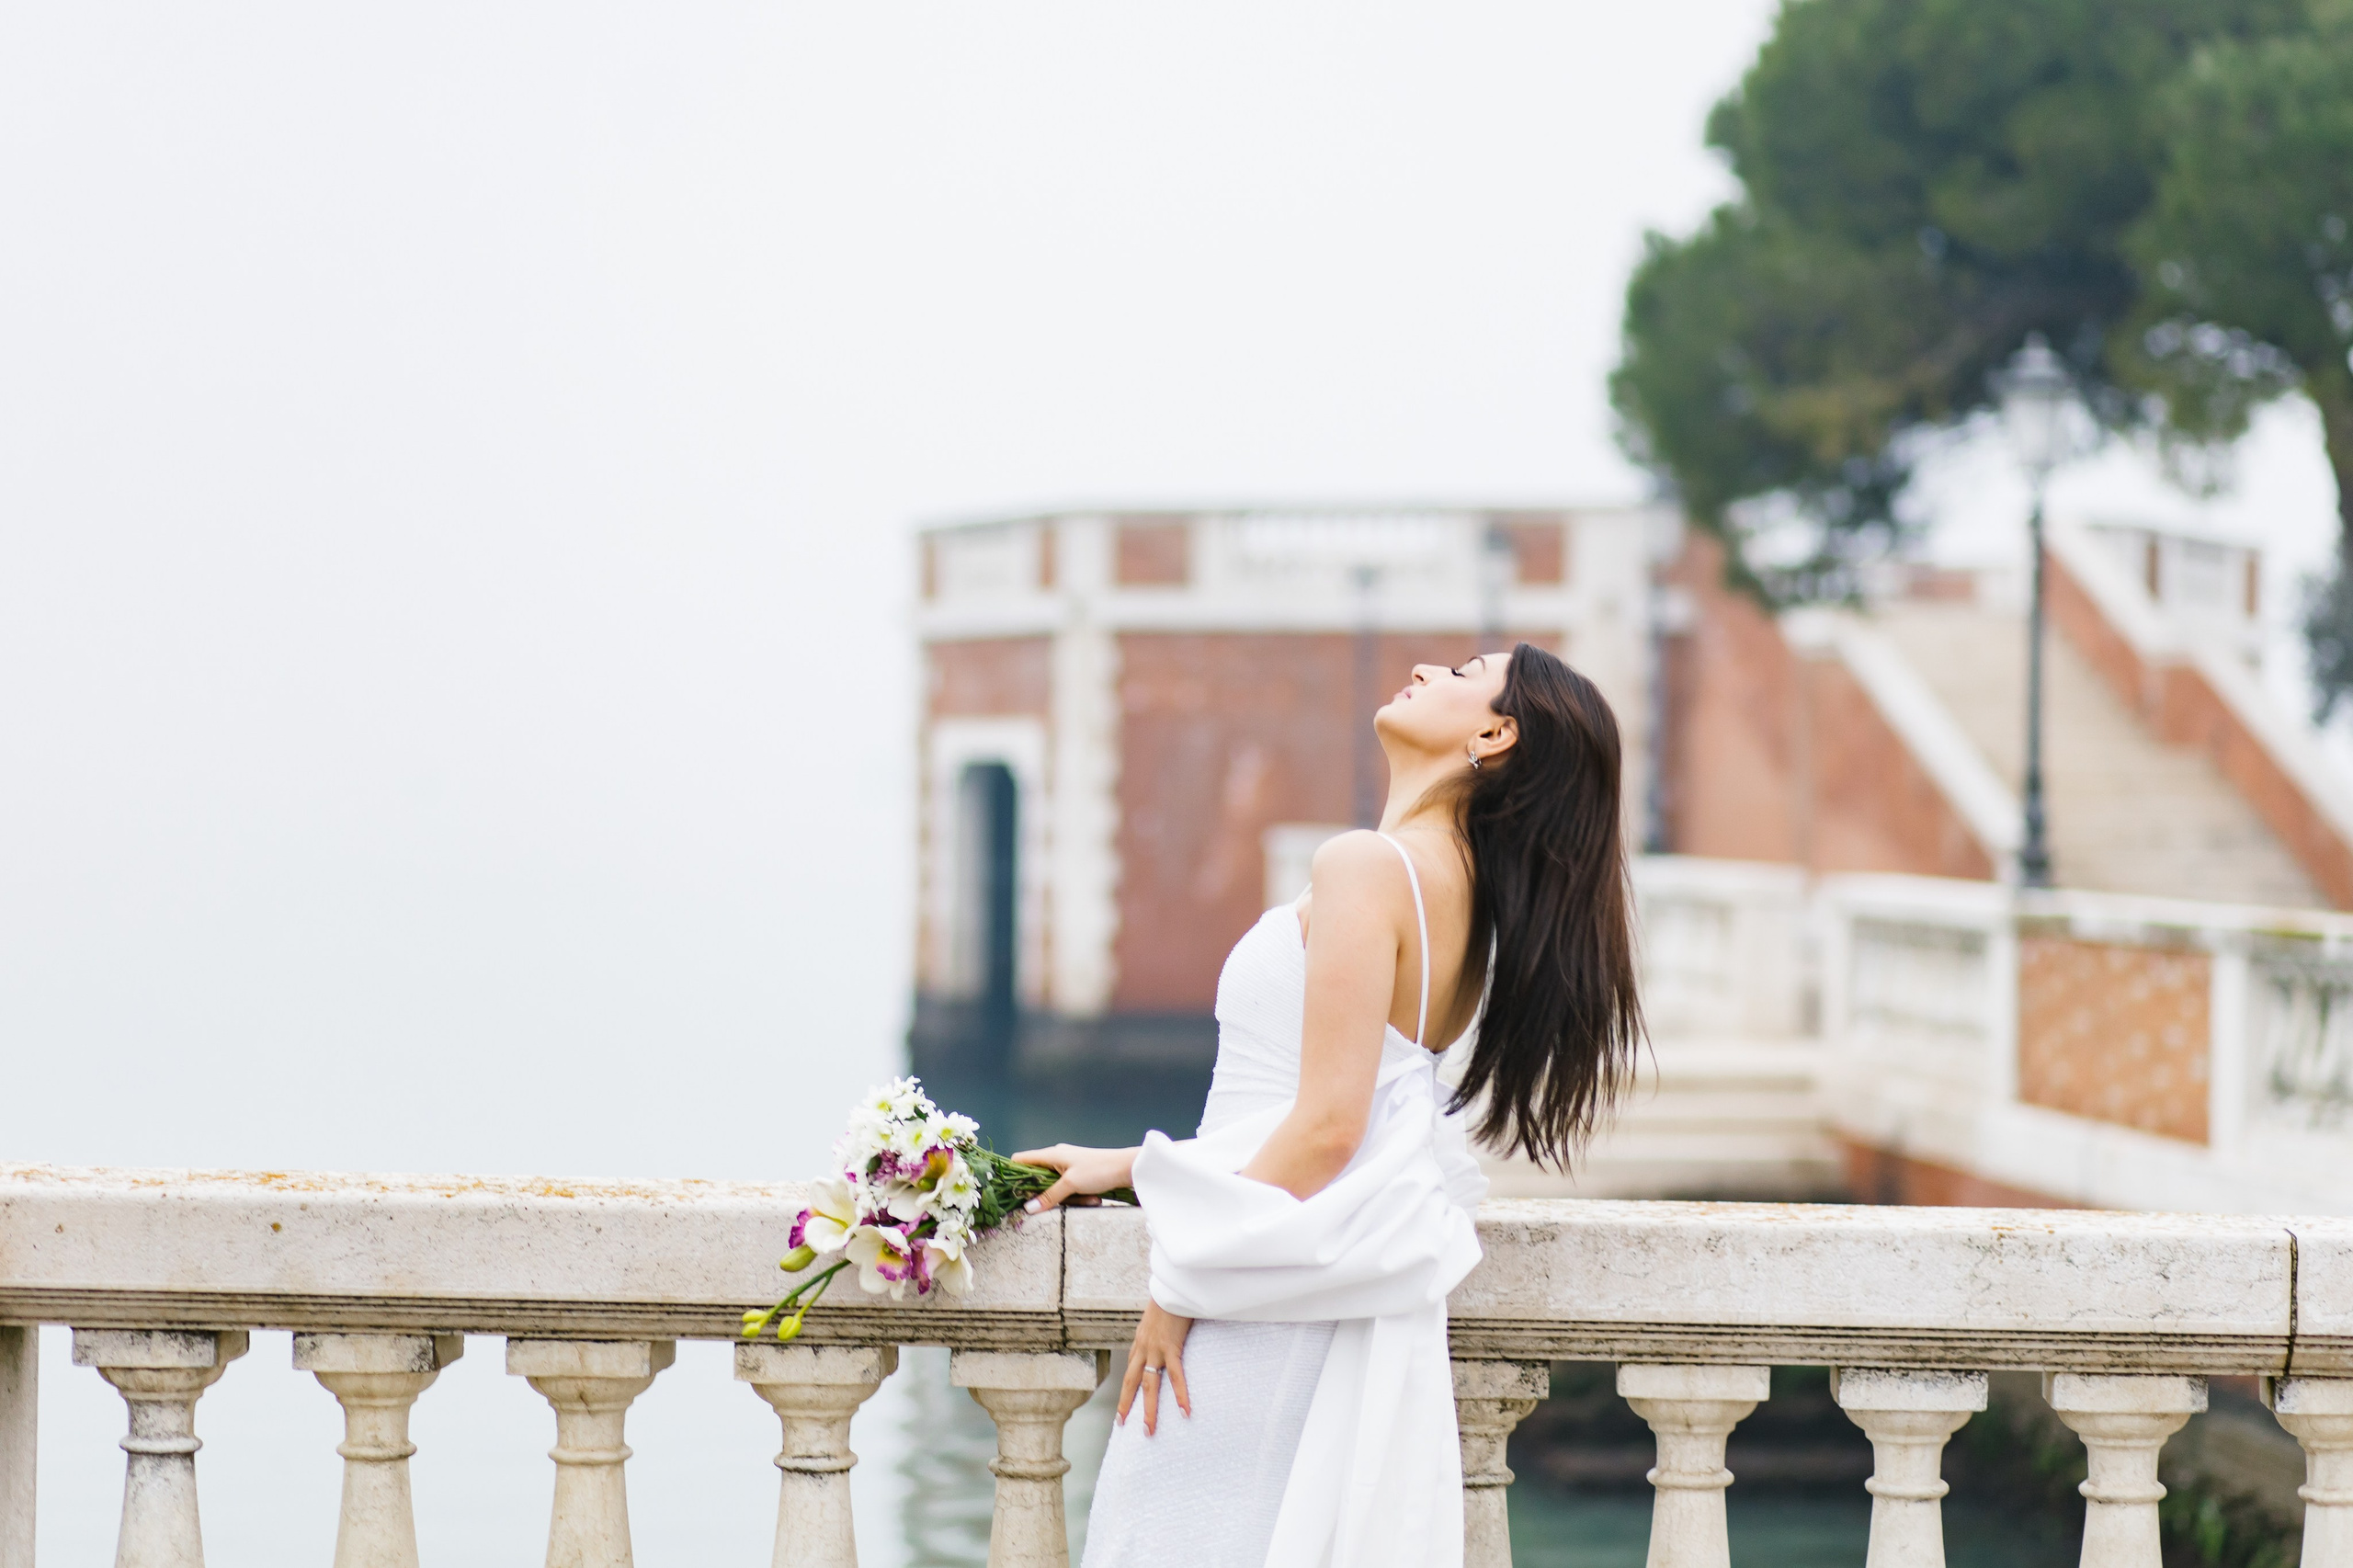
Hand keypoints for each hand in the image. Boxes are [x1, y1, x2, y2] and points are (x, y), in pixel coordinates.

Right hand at [1009, 1143, 1136, 1212]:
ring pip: (1056, 1186)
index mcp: (1051, 1154)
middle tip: (1053, 1203)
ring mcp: (1069, 1165)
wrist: (1127, 1167)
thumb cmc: (1098, 1170)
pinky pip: (1070, 1188)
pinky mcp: (1080, 1174)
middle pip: (1037, 1177)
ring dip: (1068, 1197)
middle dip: (1045, 1194)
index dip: (1012, 1175)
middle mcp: (1057, 1157)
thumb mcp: (1071, 1185)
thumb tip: (1027, 1209)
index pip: (1020, 1160)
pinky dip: (1079, 1196)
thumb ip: (1048, 1196)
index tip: (1013, 1194)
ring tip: (1086, 1199)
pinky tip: (1093, 1199)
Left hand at [1117, 1301, 1192, 1433]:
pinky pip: (1176, 1377)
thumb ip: (1159, 1328)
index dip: (1128, 1388)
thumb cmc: (1168, 1297)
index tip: (1125, 1403)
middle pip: (1131, 1382)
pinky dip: (1180, 1396)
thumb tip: (1166, 1332)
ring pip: (1149, 1386)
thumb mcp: (1158, 1316)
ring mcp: (1155, 1350)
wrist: (1171, 1285)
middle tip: (1123, 1424)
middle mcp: (1143, 1348)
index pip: (1131, 1370)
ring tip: (1149, 1431)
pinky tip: (1184, 1412)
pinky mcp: (1170, 1348)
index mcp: (1140, 1341)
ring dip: (1148, 1410)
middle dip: (1126, 1405)